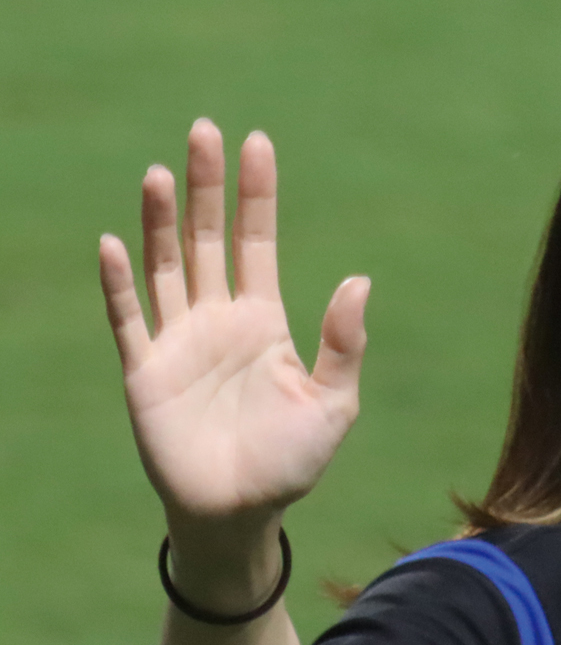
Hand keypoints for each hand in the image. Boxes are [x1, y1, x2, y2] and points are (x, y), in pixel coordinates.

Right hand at [101, 120, 369, 526]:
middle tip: (205, 129)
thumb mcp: (333, 403)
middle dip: (207, 186)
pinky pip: (130, 319)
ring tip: (160, 172)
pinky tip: (117, 242)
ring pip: (167, 266)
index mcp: (264, 320)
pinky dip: (122, 283)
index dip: (257, 193)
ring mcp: (179, 342)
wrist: (241, 515)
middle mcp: (218, 320)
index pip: (258, 241)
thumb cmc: (291, 461)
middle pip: (209, 238)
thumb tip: (359, 279)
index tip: (257, 142)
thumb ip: (343, 343)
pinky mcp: (145, 373)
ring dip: (160, 220)